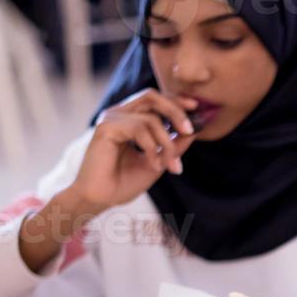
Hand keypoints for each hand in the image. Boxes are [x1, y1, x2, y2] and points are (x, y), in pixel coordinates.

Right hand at [65, 89, 200, 216]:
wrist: (100, 199)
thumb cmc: (123, 183)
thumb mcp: (158, 162)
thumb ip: (173, 145)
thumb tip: (194, 130)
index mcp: (129, 119)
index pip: (154, 100)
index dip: (175, 100)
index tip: (195, 106)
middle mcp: (119, 114)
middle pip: (152, 97)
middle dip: (175, 111)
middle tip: (189, 129)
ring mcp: (111, 118)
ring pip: (151, 118)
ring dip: (166, 143)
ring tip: (170, 165)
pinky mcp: (105, 126)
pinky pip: (139, 129)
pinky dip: (152, 148)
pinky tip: (152, 164)